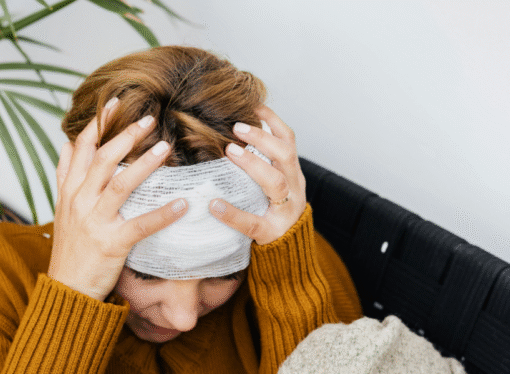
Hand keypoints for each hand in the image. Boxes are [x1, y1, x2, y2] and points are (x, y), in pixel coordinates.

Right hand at [48, 99, 187, 300]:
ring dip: (144, 164)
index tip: (115, 102)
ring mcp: (94, 222)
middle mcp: (79, 201)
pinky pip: (141, 225)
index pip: (81, 148)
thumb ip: (65, 175)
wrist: (67, 287)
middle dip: (125, 136)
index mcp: (69, 190)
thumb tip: (67, 143)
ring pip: (119, 184)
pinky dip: (163, 214)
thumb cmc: (71, 246)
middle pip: (102, 159)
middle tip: (149, 118)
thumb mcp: (61, 207)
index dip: (98, 124)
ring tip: (165, 147)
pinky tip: (183, 204)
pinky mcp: (111, 243)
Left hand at [210, 105, 306, 244]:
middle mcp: (294, 188)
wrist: (289, 252)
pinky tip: (214, 205)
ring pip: (276, 183)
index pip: (289, 141)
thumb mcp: (274, 185)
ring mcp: (285, 210)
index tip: (253, 105)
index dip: (273, 122)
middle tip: (236, 127)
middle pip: (285, 156)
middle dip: (262, 138)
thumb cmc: (272, 211)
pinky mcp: (271, 232)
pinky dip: (233, 213)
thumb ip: (261, 165)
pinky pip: (253, 222)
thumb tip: (229, 136)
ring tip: (230, 151)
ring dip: (253, 164)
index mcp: (292, 174)